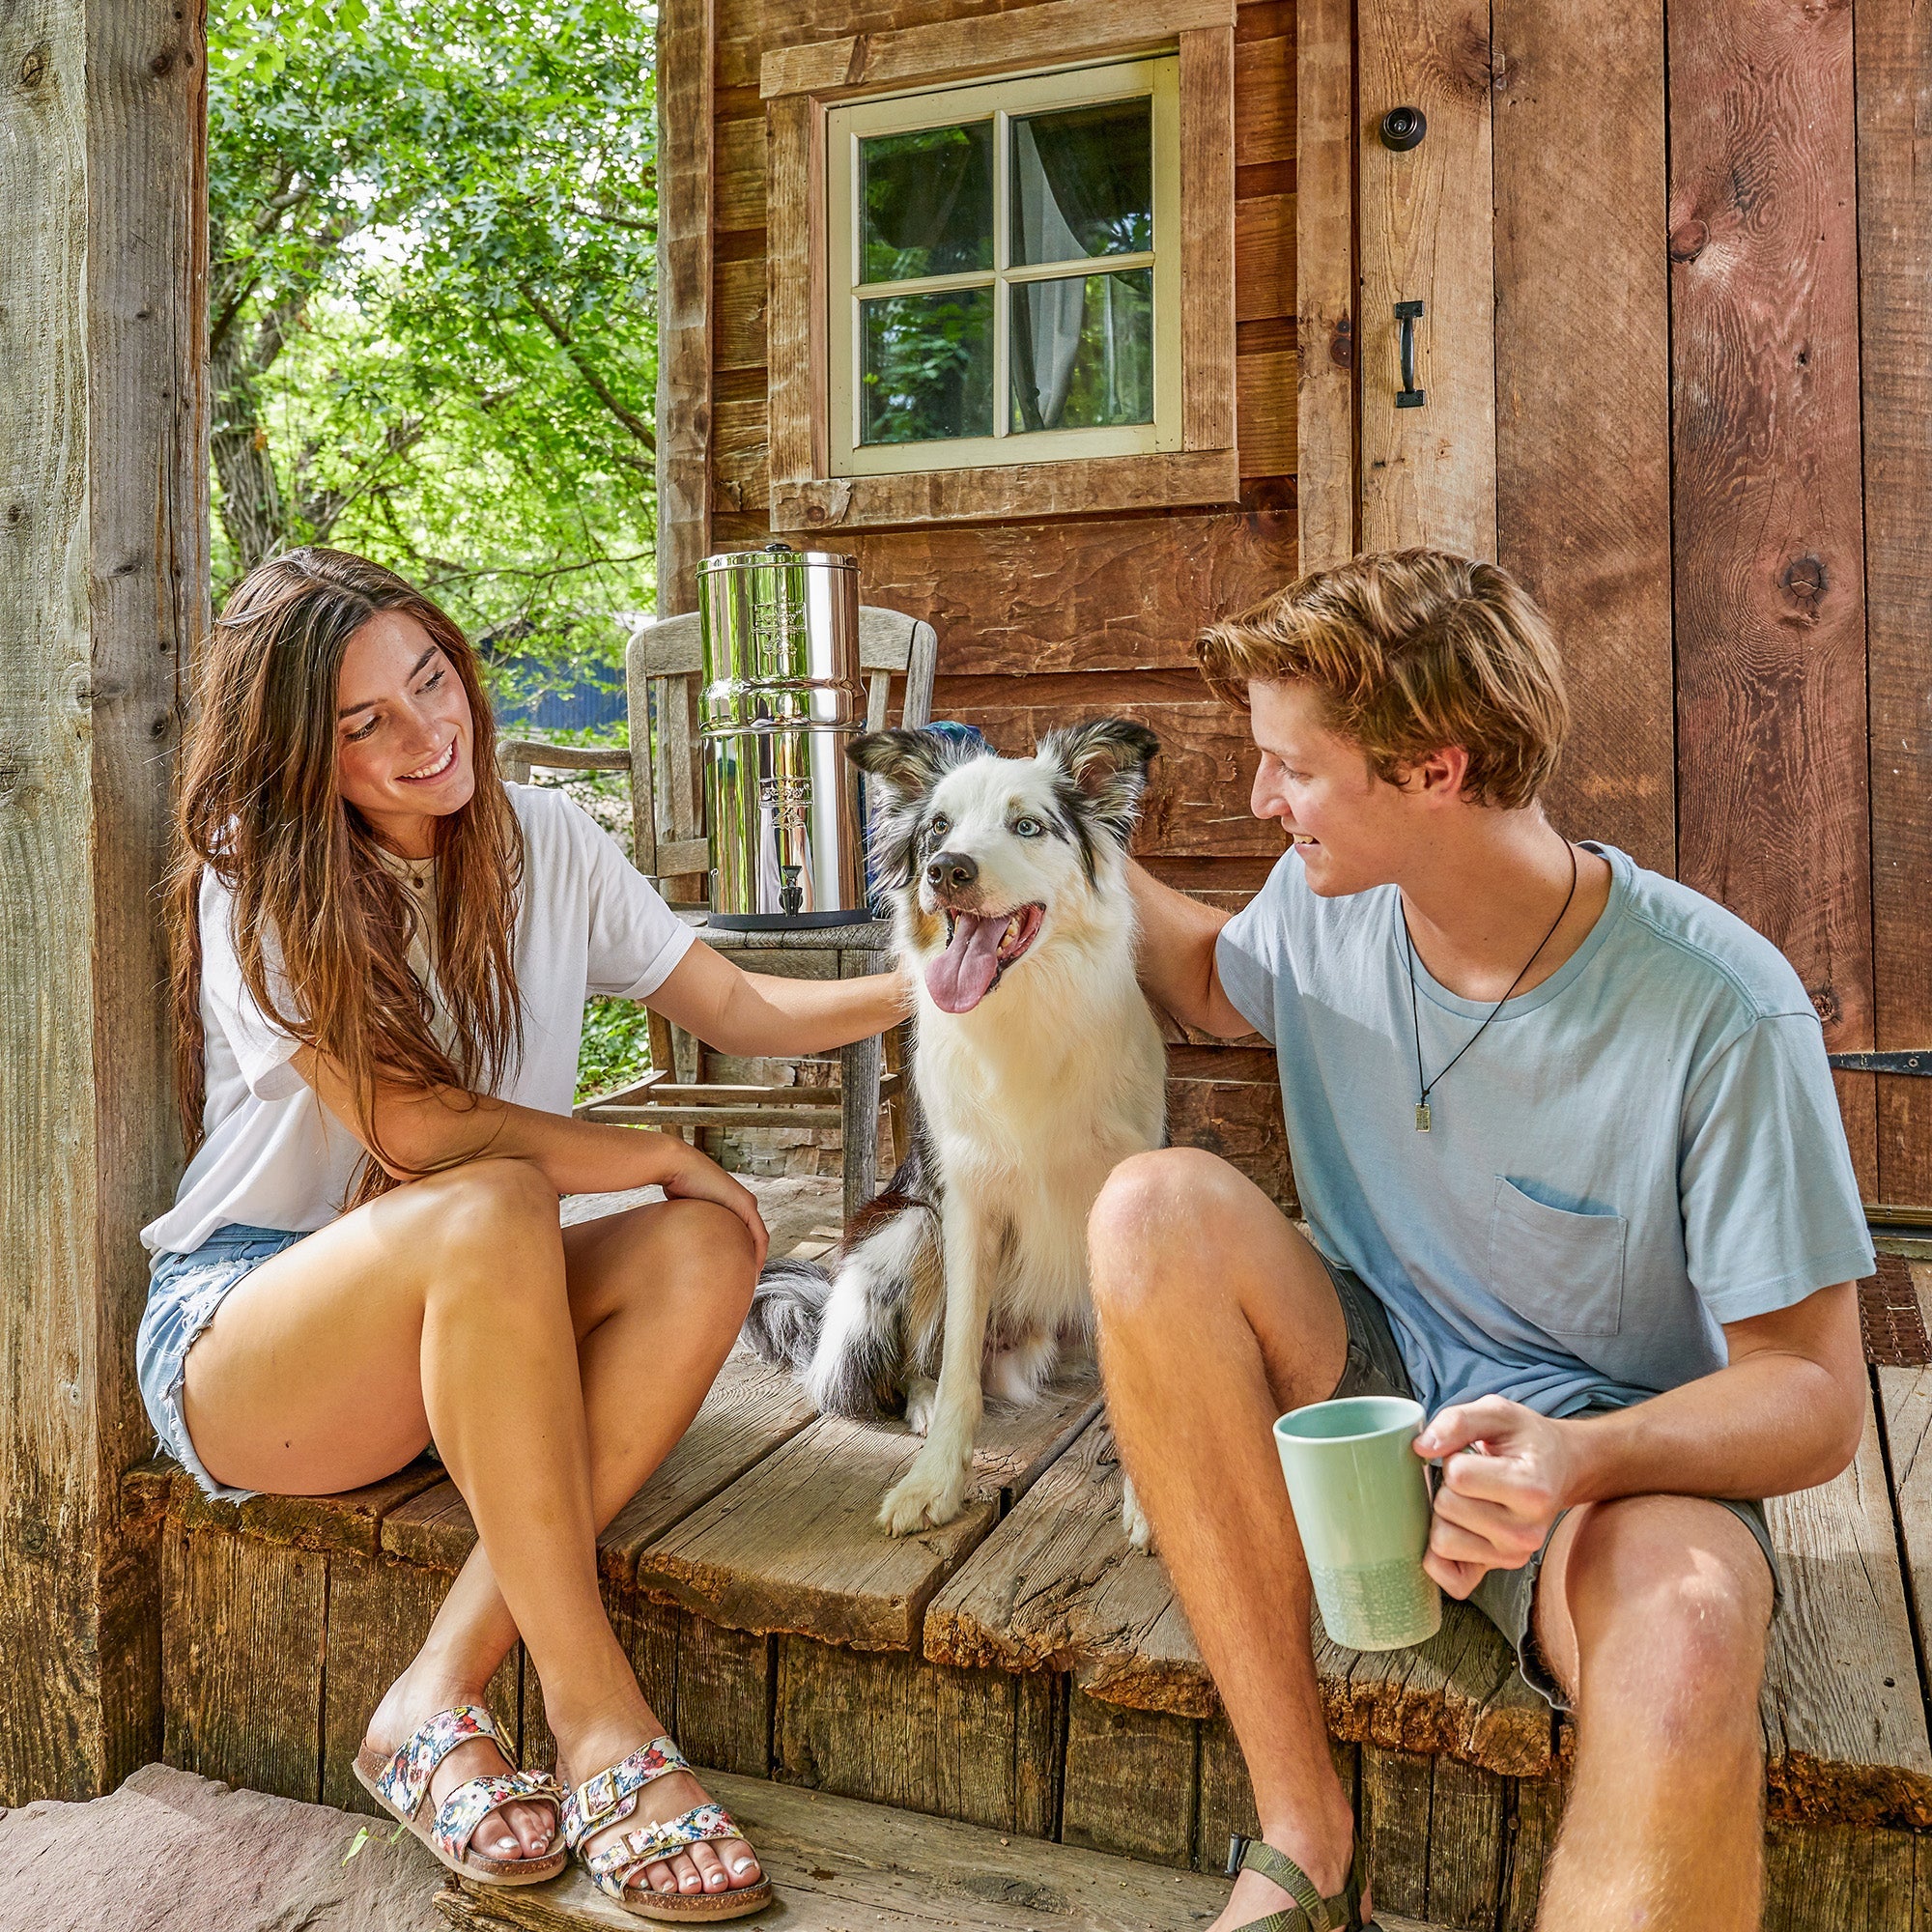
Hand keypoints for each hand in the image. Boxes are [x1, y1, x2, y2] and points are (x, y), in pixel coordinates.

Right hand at [654, 1136, 769, 1272]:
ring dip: (757, 1261)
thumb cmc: (675, 1188)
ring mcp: (746, 1204)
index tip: (736, 1279)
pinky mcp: (746, 1205)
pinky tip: (754, 1269)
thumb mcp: (686, 1213)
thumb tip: (675, 1246)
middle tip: (744, 1286)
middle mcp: (742, 1205)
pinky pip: (759, 1235)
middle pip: (754, 1241)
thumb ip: (690, 1227)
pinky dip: (759, 1253)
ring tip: (750, 1283)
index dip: (742, 1258)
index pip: (743, 1238)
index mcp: (730, 1208)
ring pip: (759, 1239)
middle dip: (750, 1263)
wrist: (677, 1167)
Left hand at [1414, 1396, 1575, 1598]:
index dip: (1453, 1457)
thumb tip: (1421, 1447)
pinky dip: (1440, 1556)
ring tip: (1467, 1500)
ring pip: (1441, 1541)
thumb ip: (1458, 1421)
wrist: (1559, 1468)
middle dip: (1446, 1486)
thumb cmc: (1525, 1440)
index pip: (1458, 1475)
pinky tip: (1455, 1528)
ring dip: (1443, 1516)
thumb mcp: (1497, 1412)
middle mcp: (1526, 1532)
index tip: (1473, 1455)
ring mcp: (1513, 1557)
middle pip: (1445, 1507)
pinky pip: (1450, 1580)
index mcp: (1531, 1490)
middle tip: (1470, 1478)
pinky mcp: (1498, 1572)